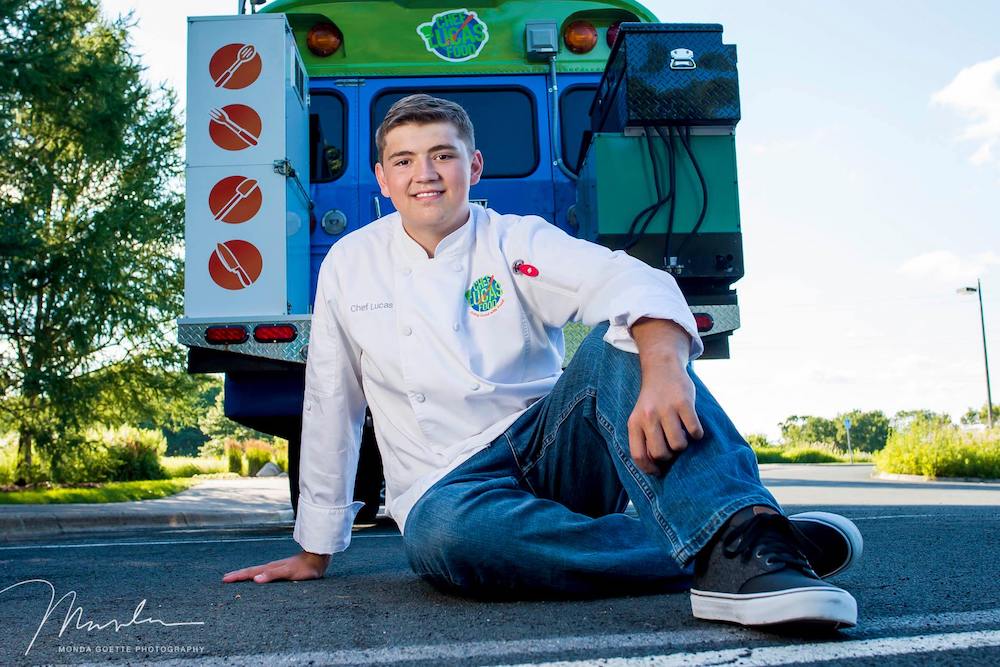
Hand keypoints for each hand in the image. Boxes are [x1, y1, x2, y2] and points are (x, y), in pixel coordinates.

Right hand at [222, 550, 330, 583]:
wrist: (318, 559)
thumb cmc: (305, 568)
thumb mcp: (289, 572)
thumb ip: (273, 575)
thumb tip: (255, 579)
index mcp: (270, 568)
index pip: (250, 573)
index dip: (238, 576)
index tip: (225, 579)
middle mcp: (271, 568)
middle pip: (251, 571)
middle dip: (238, 575)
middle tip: (225, 579)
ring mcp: (277, 568)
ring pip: (258, 572)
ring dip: (246, 575)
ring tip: (237, 578)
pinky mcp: (283, 570)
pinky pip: (265, 574)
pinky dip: (257, 576)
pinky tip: (259, 579)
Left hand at [627, 318, 703, 474]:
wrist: (662, 368)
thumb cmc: (653, 400)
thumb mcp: (641, 416)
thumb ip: (645, 437)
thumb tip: (657, 466)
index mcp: (634, 422)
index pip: (638, 455)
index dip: (650, 468)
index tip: (659, 471)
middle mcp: (648, 416)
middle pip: (660, 453)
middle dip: (669, 456)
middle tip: (672, 447)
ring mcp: (666, 409)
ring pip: (679, 444)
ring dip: (684, 445)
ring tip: (682, 434)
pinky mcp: (684, 403)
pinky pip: (694, 431)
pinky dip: (697, 433)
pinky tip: (693, 426)